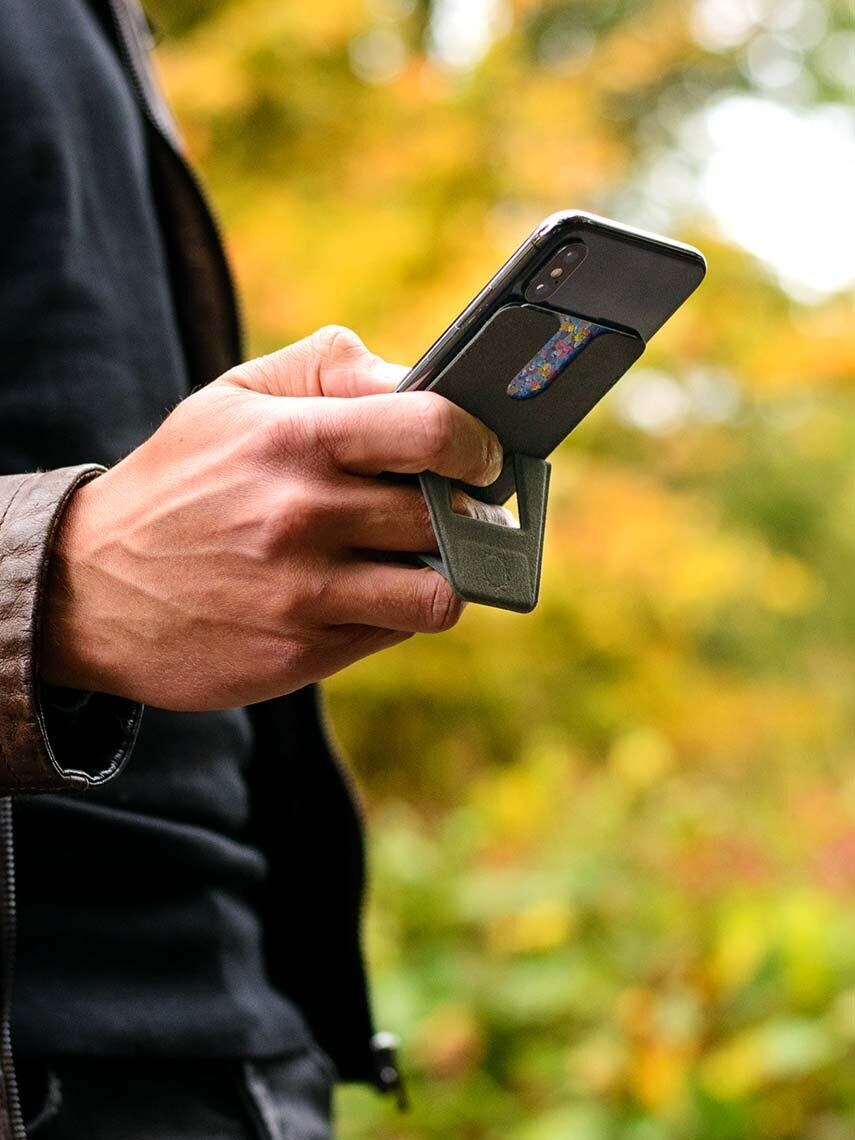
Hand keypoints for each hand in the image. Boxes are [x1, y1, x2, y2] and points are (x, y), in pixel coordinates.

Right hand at [41, 326, 509, 709]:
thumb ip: (328, 367)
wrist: (91, 590)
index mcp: (292, 441)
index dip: (477, 444)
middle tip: (451, 509)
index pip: (432, 431)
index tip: (482, 456)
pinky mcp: (302, 654)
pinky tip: (361, 590)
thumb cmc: (178, 483)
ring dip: (442, 575)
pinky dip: (393, 611)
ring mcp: (304, 595)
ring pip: (438, 593)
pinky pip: (393, 632)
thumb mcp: (232, 398)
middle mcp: (302, 519)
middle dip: (461, 512)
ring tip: (417, 559)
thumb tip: (415, 378)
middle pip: (445, 517)